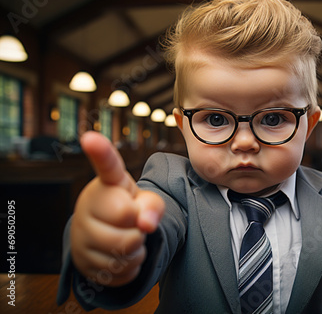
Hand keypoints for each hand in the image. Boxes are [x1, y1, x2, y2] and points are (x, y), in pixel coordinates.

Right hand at [70, 131, 163, 286]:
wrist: (102, 236)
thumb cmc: (127, 210)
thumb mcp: (145, 202)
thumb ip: (153, 206)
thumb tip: (146, 224)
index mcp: (106, 185)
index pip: (107, 167)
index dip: (100, 152)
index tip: (90, 138)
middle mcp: (87, 206)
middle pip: (127, 220)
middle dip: (139, 225)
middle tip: (133, 222)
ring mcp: (81, 235)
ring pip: (125, 249)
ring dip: (137, 248)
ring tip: (128, 237)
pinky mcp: (82, 262)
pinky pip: (119, 270)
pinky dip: (129, 266)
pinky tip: (121, 255)